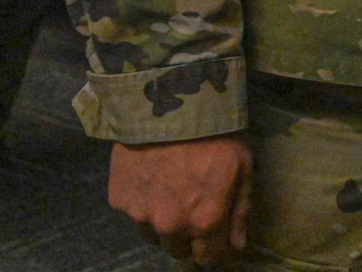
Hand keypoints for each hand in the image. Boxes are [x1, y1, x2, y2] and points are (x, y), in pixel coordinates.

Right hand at [108, 134, 251, 264]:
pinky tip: (154, 179)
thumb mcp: (243, 167)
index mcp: (205, 220)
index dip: (216, 249)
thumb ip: (240, 211)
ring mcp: (140, 215)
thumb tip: (237, 247)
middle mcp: (170, 226)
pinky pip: (135, 214)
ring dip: (166, 226)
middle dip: (191, 240)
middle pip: (179, 252)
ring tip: (174, 194)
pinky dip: (145, 205)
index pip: (209, 256)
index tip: (220, 238)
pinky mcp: (119, 201)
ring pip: (155, 236)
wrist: (168, 106)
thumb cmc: (215, 134)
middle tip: (197, 213)